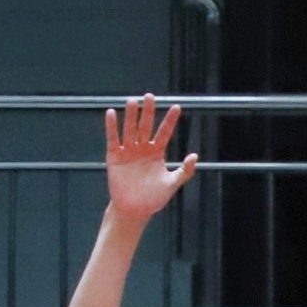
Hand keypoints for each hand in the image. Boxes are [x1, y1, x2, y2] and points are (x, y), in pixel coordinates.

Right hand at [105, 94, 194, 221]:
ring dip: (131, 116)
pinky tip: (111, 113)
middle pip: (146, 126)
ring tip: (132, 102)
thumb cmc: (154, 198)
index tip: (177, 107)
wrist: (134, 210)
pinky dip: (112, 127)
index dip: (170, 120)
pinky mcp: (115, 157)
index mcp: (157, 153)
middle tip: (151, 96)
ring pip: (130, 130)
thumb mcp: (172, 184)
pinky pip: (113, 139)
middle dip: (149, 112)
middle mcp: (143, 149)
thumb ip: (185, 171)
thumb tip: (194, 155)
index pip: (165, 132)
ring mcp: (128, 152)